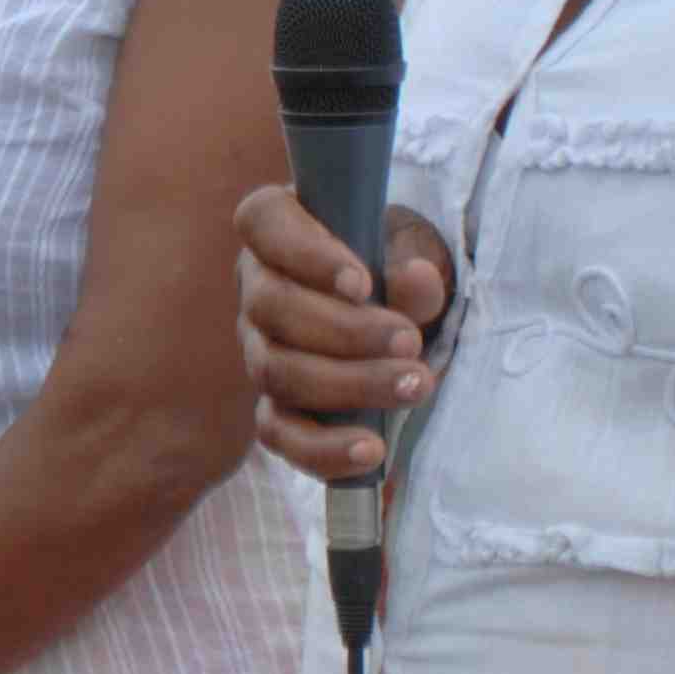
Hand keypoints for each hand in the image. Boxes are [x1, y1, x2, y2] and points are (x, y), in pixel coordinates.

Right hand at [235, 186, 455, 481]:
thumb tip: (417, 280)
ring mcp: (259, 349)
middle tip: (408, 341)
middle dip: (344, 331)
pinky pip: (278, 435)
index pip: (262, 223)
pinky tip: (372, 450)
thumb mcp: (415, 247)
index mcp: (279, 228)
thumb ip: (416, 257)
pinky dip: (322, 449)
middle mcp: (256, 286)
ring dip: (348, 384)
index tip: (361, 283)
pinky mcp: (274, 405)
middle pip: (271, 307)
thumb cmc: (399, 261)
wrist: (402, 311)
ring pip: (276, 371)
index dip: (305, 254)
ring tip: (413, 385)